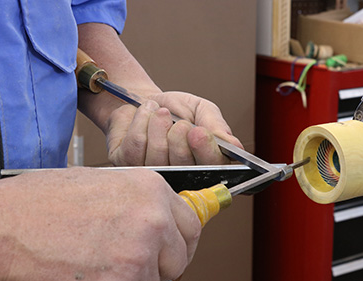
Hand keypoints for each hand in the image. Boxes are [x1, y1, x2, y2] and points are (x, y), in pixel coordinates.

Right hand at [0, 167, 199, 280]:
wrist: (1, 224)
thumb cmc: (41, 203)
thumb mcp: (104, 186)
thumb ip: (140, 204)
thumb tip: (161, 224)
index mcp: (150, 189)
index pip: (190, 225)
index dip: (179, 242)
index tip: (171, 250)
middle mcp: (152, 218)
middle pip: (180, 256)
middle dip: (162, 263)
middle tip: (134, 263)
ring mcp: (140, 252)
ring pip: (157, 278)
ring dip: (138, 276)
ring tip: (102, 264)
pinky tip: (94, 273)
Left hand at [106, 91, 243, 165]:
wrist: (143, 100)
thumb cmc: (175, 108)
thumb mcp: (201, 109)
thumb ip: (216, 125)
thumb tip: (234, 145)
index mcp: (205, 164)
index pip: (212, 169)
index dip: (204, 150)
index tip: (198, 131)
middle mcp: (180, 176)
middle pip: (182, 163)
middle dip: (179, 132)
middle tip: (178, 121)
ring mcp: (153, 174)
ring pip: (157, 154)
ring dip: (159, 123)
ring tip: (160, 113)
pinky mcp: (128, 167)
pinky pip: (136, 145)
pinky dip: (141, 121)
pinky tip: (144, 115)